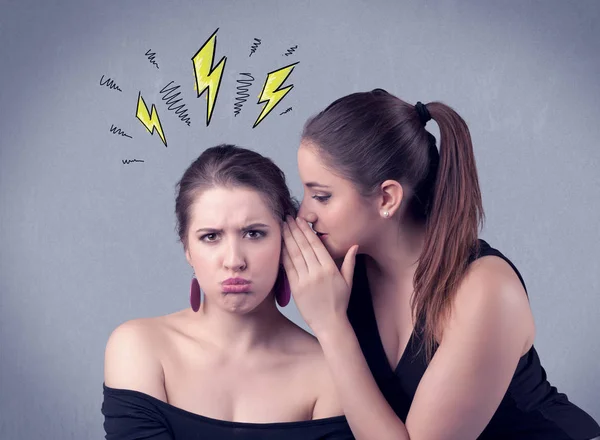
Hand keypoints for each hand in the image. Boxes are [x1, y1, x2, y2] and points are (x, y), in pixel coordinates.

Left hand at [281, 216, 358, 336]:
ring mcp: (305, 280)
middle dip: (294, 230)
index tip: (300, 220)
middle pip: (303, 247)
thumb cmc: (339, 303)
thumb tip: (354, 245)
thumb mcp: (348, 281)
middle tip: (287, 218)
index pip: (316, 245)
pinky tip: (280, 246)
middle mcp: (317, 273)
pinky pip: (288, 268)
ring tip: (282, 227)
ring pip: (294, 255)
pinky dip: (283, 255)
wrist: (329, 324)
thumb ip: (349, 262)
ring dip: (287, 239)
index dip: (306, 231)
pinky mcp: (296, 288)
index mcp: (330, 269)